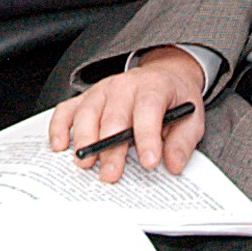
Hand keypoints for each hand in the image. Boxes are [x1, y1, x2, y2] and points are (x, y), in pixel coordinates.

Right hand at [47, 46, 207, 182]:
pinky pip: (67, 110)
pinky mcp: (87, 98)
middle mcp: (125, 86)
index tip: (149, 162)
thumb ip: (182, 142)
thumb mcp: (191, 118)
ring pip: (88, 114)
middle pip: (114, 117)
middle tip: (111, 174)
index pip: (148, 109)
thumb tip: (173, 164)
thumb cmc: (173, 99)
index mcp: (153, 87)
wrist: (163, 76)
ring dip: (84, 140)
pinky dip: (60, 127)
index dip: (148, 137)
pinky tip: (61, 146)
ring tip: (85, 164)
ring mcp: (102, 91)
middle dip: (111, 148)